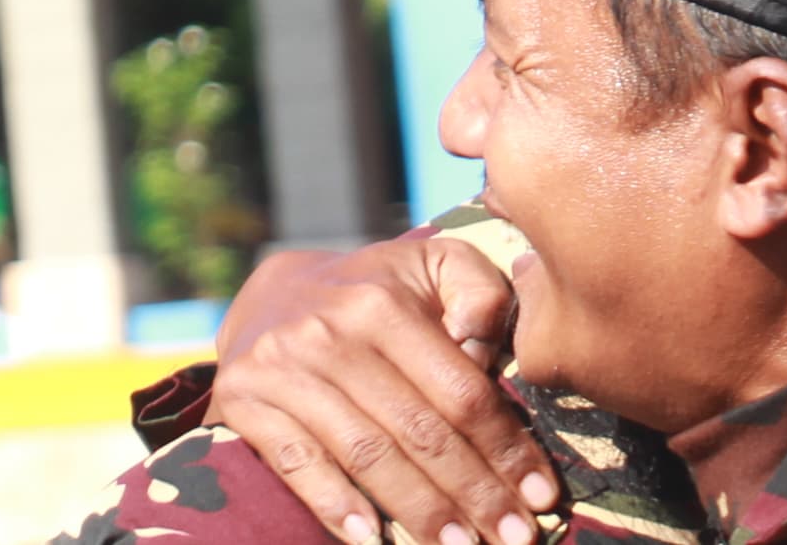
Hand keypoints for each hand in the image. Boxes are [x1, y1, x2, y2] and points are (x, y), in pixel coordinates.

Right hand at [207, 234, 552, 544]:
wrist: (271, 293)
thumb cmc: (373, 293)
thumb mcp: (429, 268)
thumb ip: (476, 290)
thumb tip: (486, 348)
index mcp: (382, 301)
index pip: (460, 391)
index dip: (507, 450)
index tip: (543, 497)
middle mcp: (328, 332)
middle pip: (418, 431)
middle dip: (475, 494)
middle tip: (515, 539)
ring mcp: (282, 368)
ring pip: (366, 453)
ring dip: (420, 510)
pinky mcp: (243, 399)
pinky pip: (295, 460)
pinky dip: (332, 502)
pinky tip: (368, 537)